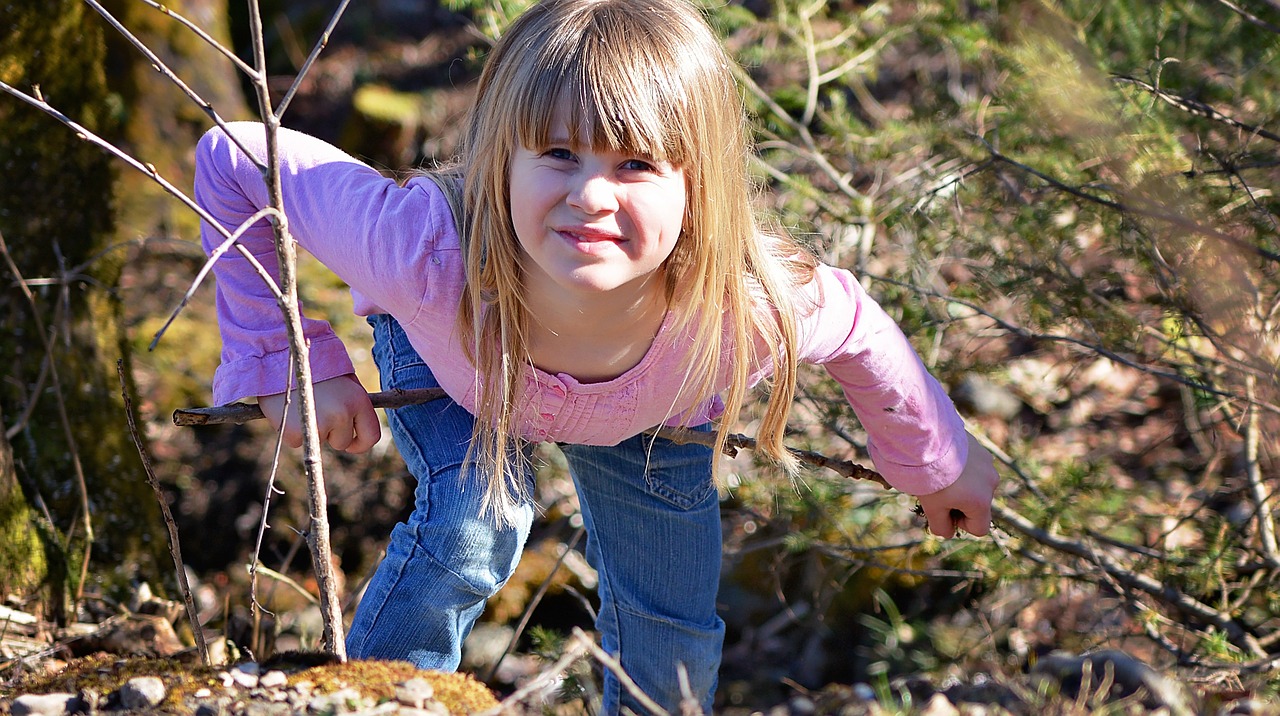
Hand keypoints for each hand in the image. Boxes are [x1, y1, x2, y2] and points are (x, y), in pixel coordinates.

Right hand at [258, 374, 380, 452]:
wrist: (281, 353)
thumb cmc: (316, 366)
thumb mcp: (345, 381)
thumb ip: (354, 405)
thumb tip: (357, 430)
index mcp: (358, 400)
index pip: (371, 436)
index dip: (360, 444)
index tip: (350, 444)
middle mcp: (341, 414)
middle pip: (341, 442)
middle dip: (331, 433)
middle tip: (317, 410)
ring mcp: (317, 424)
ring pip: (318, 443)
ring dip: (311, 430)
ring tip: (302, 405)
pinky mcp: (294, 431)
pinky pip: (295, 441)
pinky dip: (291, 430)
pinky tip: (288, 409)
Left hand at [916, 431, 998, 537]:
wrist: (927, 440)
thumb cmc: (929, 478)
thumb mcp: (931, 508)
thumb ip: (942, 527)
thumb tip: (948, 532)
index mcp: (981, 502)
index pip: (980, 528)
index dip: (960, 525)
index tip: (944, 511)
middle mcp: (991, 483)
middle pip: (978, 504)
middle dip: (960, 503)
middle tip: (938, 491)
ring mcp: (988, 464)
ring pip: (976, 484)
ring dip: (962, 485)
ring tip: (941, 474)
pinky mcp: (980, 448)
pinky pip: (974, 466)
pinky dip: (962, 468)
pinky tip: (945, 460)